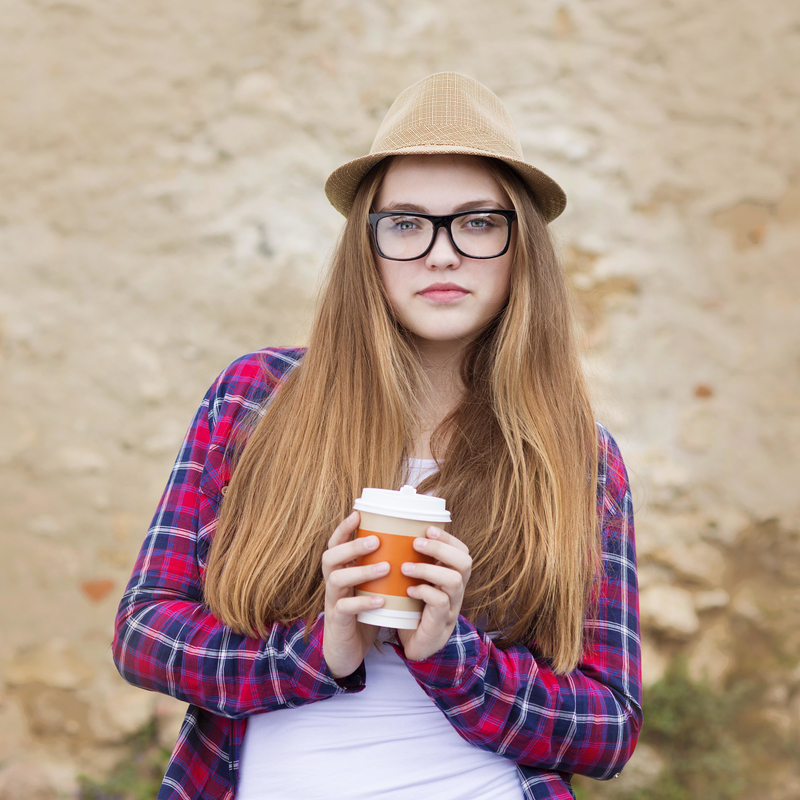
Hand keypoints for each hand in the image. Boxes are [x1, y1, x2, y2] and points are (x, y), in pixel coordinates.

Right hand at [321, 511, 387, 678]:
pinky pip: (345, 608)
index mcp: (340, 569)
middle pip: (331, 556)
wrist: (348, 650)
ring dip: (361, 571)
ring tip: (385, 568)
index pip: (336, 543)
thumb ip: (381, 566)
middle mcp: (332, 581)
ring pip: (337, 579)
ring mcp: (332, 601)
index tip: (358, 514)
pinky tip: (381, 600)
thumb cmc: (364, 612)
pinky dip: (363, 603)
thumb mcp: (370, 586)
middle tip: (376, 541)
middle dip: (352, 545)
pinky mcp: (337, 621)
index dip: (344, 528)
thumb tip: (409, 543)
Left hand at [397, 527, 471, 660]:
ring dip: (428, 570)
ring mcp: (452, 607)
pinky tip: (408, 590)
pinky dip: (424, 592)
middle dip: (441, 548)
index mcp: (452, 577)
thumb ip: (414, 563)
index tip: (427, 529)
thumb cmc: (413, 609)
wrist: (415, 647)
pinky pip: (440, 602)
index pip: (462, 551)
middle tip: (416, 543)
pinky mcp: (441, 622)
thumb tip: (393, 534)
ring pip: (454, 581)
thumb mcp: (416, 582)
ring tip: (405, 568)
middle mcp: (457, 591)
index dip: (448, 538)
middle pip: (464, 562)